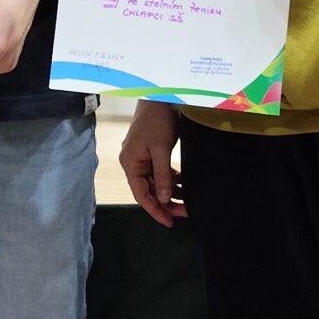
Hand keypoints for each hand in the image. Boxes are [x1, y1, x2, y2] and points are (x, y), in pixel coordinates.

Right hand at [119, 101, 183, 225]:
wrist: (160, 96)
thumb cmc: (157, 120)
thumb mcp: (161, 148)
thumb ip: (162, 175)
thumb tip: (164, 199)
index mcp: (130, 163)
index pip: (141, 194)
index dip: (155, 210)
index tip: (169, 222)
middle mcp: (134, 163)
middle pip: (149, 190)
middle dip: (166, 203)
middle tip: (184, 213)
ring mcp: (143, 157)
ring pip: (156, 182)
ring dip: (171, 192)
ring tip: (187, 202)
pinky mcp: (152, 152)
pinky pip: (161, 172)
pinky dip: (171, 179)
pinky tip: (184, 184)